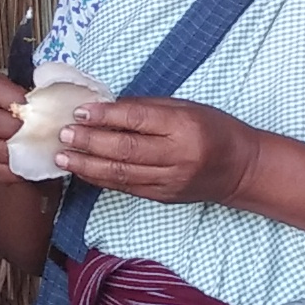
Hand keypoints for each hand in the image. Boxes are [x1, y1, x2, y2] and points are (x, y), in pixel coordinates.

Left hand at [57, 97, 262, 204]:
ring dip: (88, 165)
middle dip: (90, 142)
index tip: (81, 111)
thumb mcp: (188, 107)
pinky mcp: (163, 197)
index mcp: (185, 126)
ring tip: (63, 156)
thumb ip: (149, 108)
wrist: (240, 169)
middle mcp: (178, 156)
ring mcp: (170, 180)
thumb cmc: (215, 130)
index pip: (139, 120)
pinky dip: (101, 179)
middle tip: (64, 134)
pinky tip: (82, 170)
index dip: (106, 116)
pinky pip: (127, 187)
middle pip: (126, 149)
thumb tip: (106, 107)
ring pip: (122, 173)